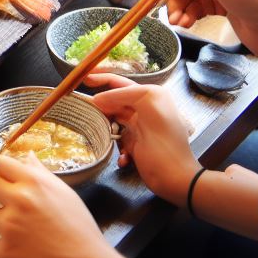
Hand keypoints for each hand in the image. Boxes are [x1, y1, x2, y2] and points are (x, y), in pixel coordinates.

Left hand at [0, 155, 113, 257]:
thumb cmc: (81, 230)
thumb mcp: (65, 194)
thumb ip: (41, 174)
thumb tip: (26, 156)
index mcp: (34, 183)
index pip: (0, 162)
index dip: (1, 170)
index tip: (5, 179)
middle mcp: (18, 200)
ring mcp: (9, 226)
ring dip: (1, 222)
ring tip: (24, 232)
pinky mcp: (4, 252)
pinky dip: (2, 249)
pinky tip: (21, 252)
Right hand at [87, 76, 198, 203]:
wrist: (176, 178)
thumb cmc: (165, 144)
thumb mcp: (149, 108)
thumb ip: (123, 96)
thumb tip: (97, 99)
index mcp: (150, 96)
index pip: (120, 82)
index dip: (100, 78)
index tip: (82, 79)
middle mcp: (143, 109)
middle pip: (112, 101)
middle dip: (99, 106)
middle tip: (82, 109)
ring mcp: (137, 126)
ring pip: (110, 120)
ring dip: (105, 127)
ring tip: (99, 132)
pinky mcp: (133, 143)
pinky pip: (115, 139)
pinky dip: (117, 148)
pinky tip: (124, 158)